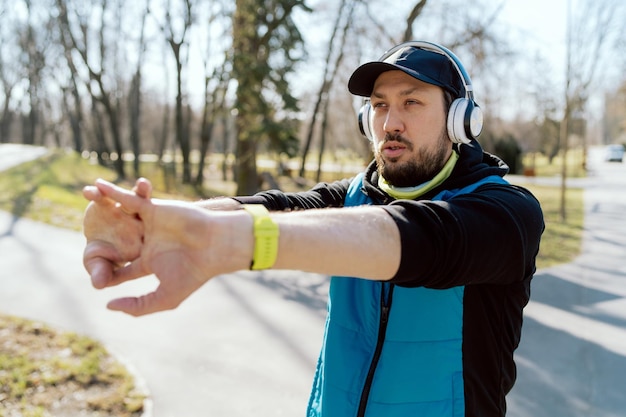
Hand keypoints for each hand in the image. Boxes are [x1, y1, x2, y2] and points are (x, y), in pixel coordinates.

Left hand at [83, 179, 252, 315]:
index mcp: (152, 262)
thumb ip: (138, 306)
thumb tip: (109, 305)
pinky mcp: (153, 209)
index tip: (96, 281)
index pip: (126, 270)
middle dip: (102, 238)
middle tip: (83, 235)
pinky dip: (113, 193)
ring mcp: (150, 224)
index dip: (110, 274)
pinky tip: (97, 185)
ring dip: (104, 206)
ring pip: (122, 216)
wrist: (214, 246)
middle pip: (120, 241)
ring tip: (85, 194)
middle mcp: (149, 242)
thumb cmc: (193, 273)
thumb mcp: (165, 298)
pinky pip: (129, 200)